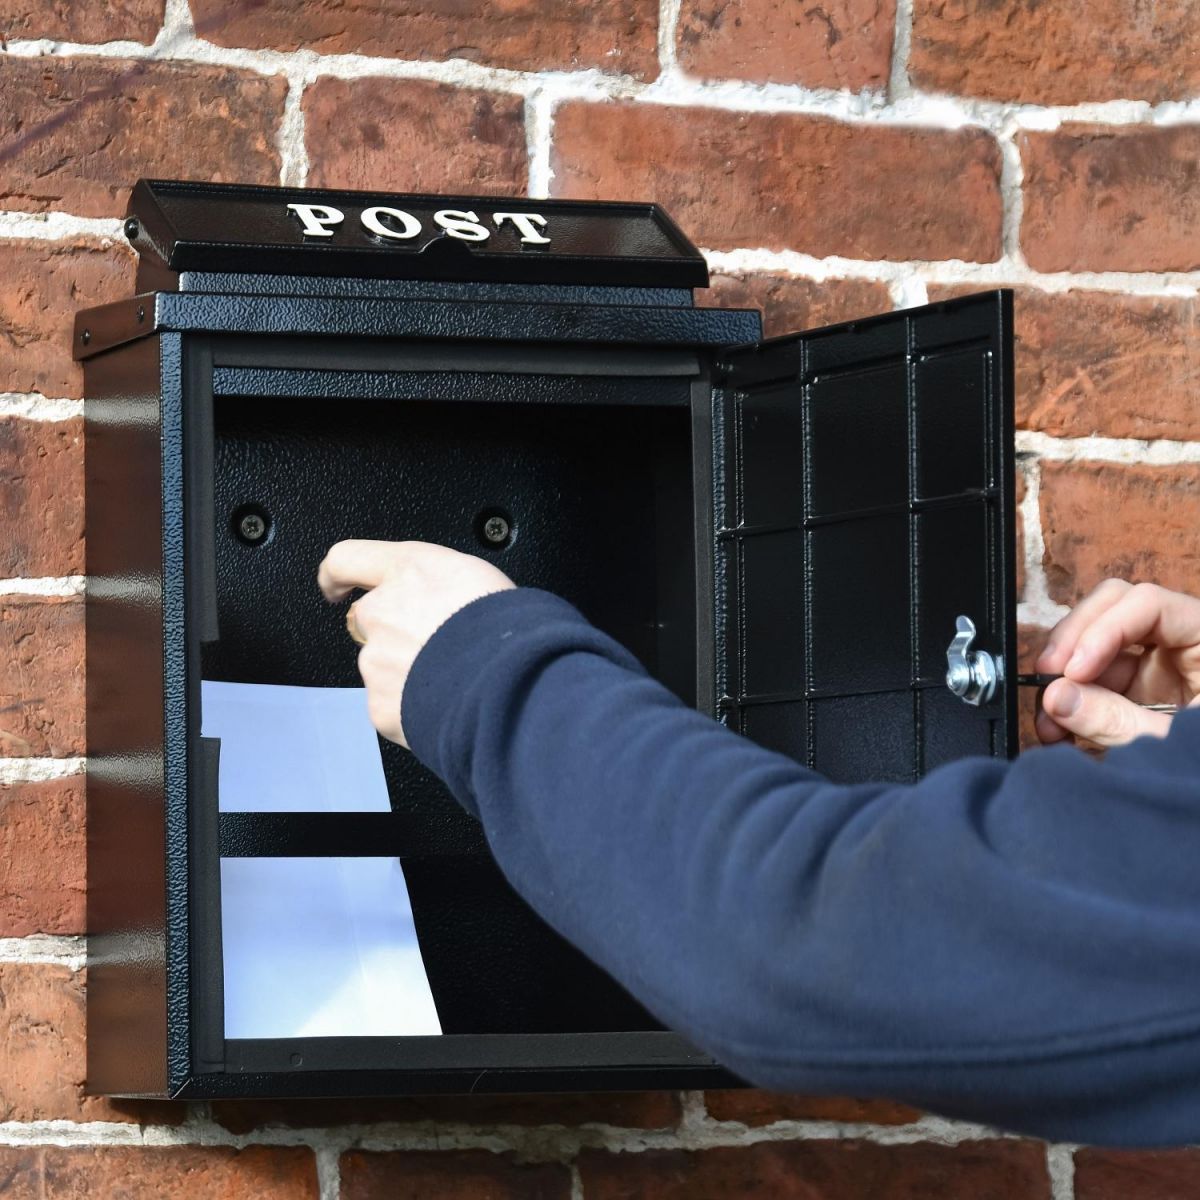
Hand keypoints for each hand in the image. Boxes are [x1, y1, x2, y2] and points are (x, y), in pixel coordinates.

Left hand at [318, 540, 514, 746]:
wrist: (510, 686)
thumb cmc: (509, 629)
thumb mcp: (481, 579)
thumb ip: (442, 584)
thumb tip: (443, 599)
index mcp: (410, 570)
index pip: (348, 559)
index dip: (337, 575)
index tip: (336, 586)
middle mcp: (383, 610)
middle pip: (371, 620)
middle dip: (395, 634)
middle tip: (437, 647)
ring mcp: (377, 660)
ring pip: (384, 666)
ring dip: (410, 672)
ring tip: (455, 679)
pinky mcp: (380, 704)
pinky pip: (392, 705)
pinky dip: (414, 707)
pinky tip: (447, 704)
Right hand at [1035, 580, 1199, 747]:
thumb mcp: (1179, 745)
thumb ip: (1118, 721)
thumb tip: (1056, 697)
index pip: (1149, 605)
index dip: (1103, 630)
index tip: (1072, 671)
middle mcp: (1184, 645)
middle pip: (1115, 610)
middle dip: (1074, 641)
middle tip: (1047, 676)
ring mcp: (1160, 669)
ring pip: (1096, 647)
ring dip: (1064, 678)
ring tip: (1048, 719)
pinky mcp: (1139, 696)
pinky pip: (1095, 684)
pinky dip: (1071, 703)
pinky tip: (1058, 729)